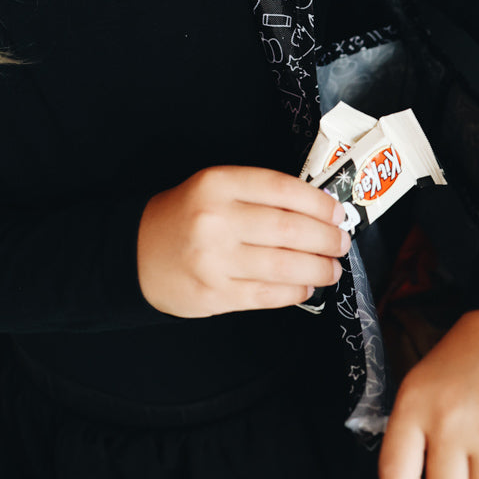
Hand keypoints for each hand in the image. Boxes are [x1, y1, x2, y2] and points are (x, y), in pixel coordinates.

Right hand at [137, 165, 349, 316]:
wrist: (136, 251)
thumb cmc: (187, 215)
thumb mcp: (215, 187)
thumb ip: (259, 194)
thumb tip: (318, 210)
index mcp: (218, 184)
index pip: (282, 189)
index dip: (318, 203)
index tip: (337, 212)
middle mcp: (216, 220)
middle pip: (289, 229)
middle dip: (326, 238)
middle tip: (341, 242)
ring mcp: (214, 260)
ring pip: (284, 266)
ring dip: (318, 268)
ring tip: (332, 268)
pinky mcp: (214, 294)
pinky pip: (267, 294)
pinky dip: (294, 291)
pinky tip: (305, 286)